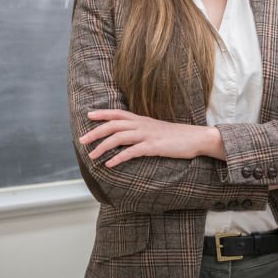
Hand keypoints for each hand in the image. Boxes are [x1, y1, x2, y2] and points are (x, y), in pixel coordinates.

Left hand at [79, 109, 222, 166]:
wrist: (195, 138)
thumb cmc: (176, 136)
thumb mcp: (156, 129)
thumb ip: (142, 130)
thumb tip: (128, 136)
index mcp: (142, 119)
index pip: (118, 113)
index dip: (102, 113)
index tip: (88, 115)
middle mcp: (142, 124)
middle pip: (113, 124)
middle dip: (95, 132)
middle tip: (82, 140)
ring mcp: (147, 135)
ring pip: (119, 137)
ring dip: (103, 146)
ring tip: (92, 156)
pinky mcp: (153, 147)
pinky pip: (132, 152)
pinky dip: (118, 157)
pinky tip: (110, 164)